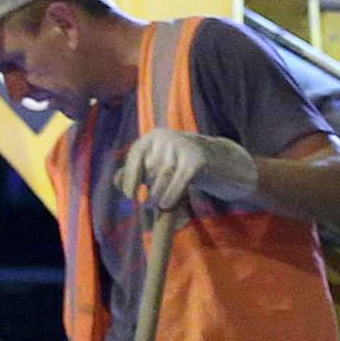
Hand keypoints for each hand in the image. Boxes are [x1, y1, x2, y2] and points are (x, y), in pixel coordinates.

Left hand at [116, 127, 258, 209]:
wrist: (223, 161)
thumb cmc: (183, 165)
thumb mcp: (160, 163)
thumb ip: (137, 169)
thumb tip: (116, 180)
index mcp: (154, 135)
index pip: (135, 155)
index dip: (129, 176)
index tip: (129, 195)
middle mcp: (167, 137)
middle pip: (149, 170)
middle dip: (149, 188)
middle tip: (152, 202)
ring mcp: (183, 147)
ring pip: (161, 178)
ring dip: (159, 196)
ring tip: (162, 204)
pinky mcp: (196, 161)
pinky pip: (176, 183)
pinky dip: (170, 196)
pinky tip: (167, 204)